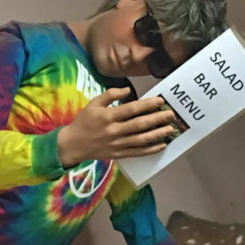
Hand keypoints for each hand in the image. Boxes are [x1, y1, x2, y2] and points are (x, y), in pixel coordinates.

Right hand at [57, 87, 175, 166]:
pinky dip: (150, 149)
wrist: (73, 144)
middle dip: (157, 119)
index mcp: (107, 116)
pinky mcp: (118, 154)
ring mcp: (117, 144)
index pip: (131, 109)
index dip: (147, 104)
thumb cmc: (84, 122)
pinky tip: (161, 145)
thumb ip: (110, 94)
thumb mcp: (93, 103)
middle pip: (139, 124)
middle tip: (171, 114)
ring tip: (170, 129)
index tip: (160, 100)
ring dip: (157, 134)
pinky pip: (137, 152)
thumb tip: (128, 89)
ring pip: (141, 139)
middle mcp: (113, 131)